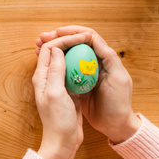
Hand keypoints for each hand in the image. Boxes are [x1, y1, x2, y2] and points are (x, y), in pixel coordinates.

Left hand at [33, 44, 82, 158]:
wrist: (64, 141)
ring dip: (76, 52)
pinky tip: (91, 63)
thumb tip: (56, 48)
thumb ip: (55, 70)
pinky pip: (74, 72)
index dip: (63, 40)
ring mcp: (59, 84)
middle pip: (57, 52)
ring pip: (66, 61)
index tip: (80, 37)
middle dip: (69, 42)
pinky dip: (81, 65)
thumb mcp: (56, 93)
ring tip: (89, 45)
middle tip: (85, 37)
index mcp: (41, 77)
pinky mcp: (69, 91)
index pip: (49, 49)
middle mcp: (48, 78)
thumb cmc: (58, 120)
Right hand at [37, 27, 140, 144]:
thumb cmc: (120, 102)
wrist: (116, 125)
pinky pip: (64, 68)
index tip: (58, 32)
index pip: (88, 37)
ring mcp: (85, 73)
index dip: (73, 32)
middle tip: (42, 37)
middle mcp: (94, 63)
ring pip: (68, 54)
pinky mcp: (78, 83)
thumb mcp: (118, 79)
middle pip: (75, 43)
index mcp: (105, 59)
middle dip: (59, 37)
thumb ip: (109, 58)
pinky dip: (54, 62)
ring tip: (38, 46)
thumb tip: (94, 37)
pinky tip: (43, 61)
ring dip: (54, 47)